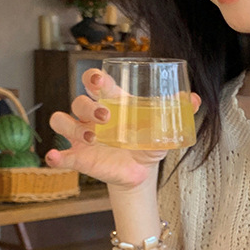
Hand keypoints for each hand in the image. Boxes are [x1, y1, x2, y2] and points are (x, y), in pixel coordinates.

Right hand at [46, 67, 201, 190]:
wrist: (140, 171)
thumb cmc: (147, 142)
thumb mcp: (163, 128)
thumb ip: (178, 112)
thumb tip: (194, 99)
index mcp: (111, 102)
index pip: (94, 82)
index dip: (92, 78)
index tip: (96, 79)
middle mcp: (92, 115)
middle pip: (78, 101)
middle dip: (88, 107)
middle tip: (106, 117)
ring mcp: (82, 135)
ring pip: (62, 121)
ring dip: (73, 126)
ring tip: (92, 138)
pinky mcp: (78, 157)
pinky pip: (61, 154)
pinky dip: (54, 156)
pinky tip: (55, 158)